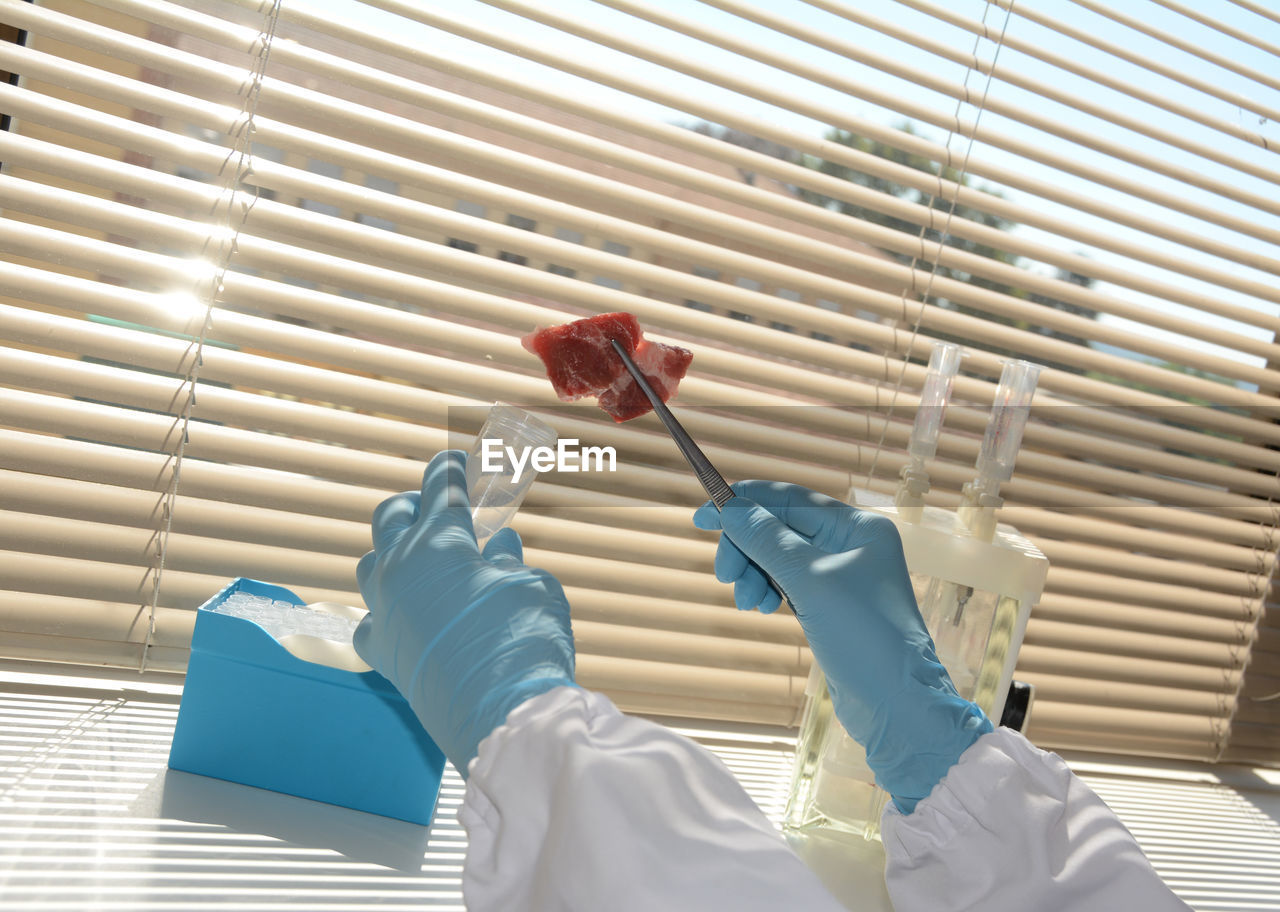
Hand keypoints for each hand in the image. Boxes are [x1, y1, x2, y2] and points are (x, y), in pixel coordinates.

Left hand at [355, 450, 575, 775]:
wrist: (502, 715)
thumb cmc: (524, 639)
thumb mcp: (531, 586)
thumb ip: (509, 562)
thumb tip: (499, 549)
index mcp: (438, 541)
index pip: (440, 489)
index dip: (449, 469)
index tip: (453, 459)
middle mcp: (400, 570)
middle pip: (391, 517)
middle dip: (412, 504)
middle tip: (434, 505)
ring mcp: (383, 612)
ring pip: (372, 564)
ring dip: (393, 552)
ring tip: (418, 557)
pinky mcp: (382, 653)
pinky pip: (371, 619)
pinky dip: (387, 610)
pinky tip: (405, 615)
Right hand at [693, 481, 990, 811]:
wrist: (897, 706)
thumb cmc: (864, 636)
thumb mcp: (810, 581)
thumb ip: (767, 540)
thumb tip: (729, 507)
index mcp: (858, 527)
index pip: (790, 499)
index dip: (743, 504)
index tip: (699, 516)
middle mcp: (852, 543)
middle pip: (780, 528)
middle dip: (747, 548)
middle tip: (725, 577)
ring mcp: (842, 574)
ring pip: (779, 557)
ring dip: (754, 573)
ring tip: (747, 602)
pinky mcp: (831, 603)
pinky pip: (787, 582)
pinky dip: (767, 589)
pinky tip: (760, 607)